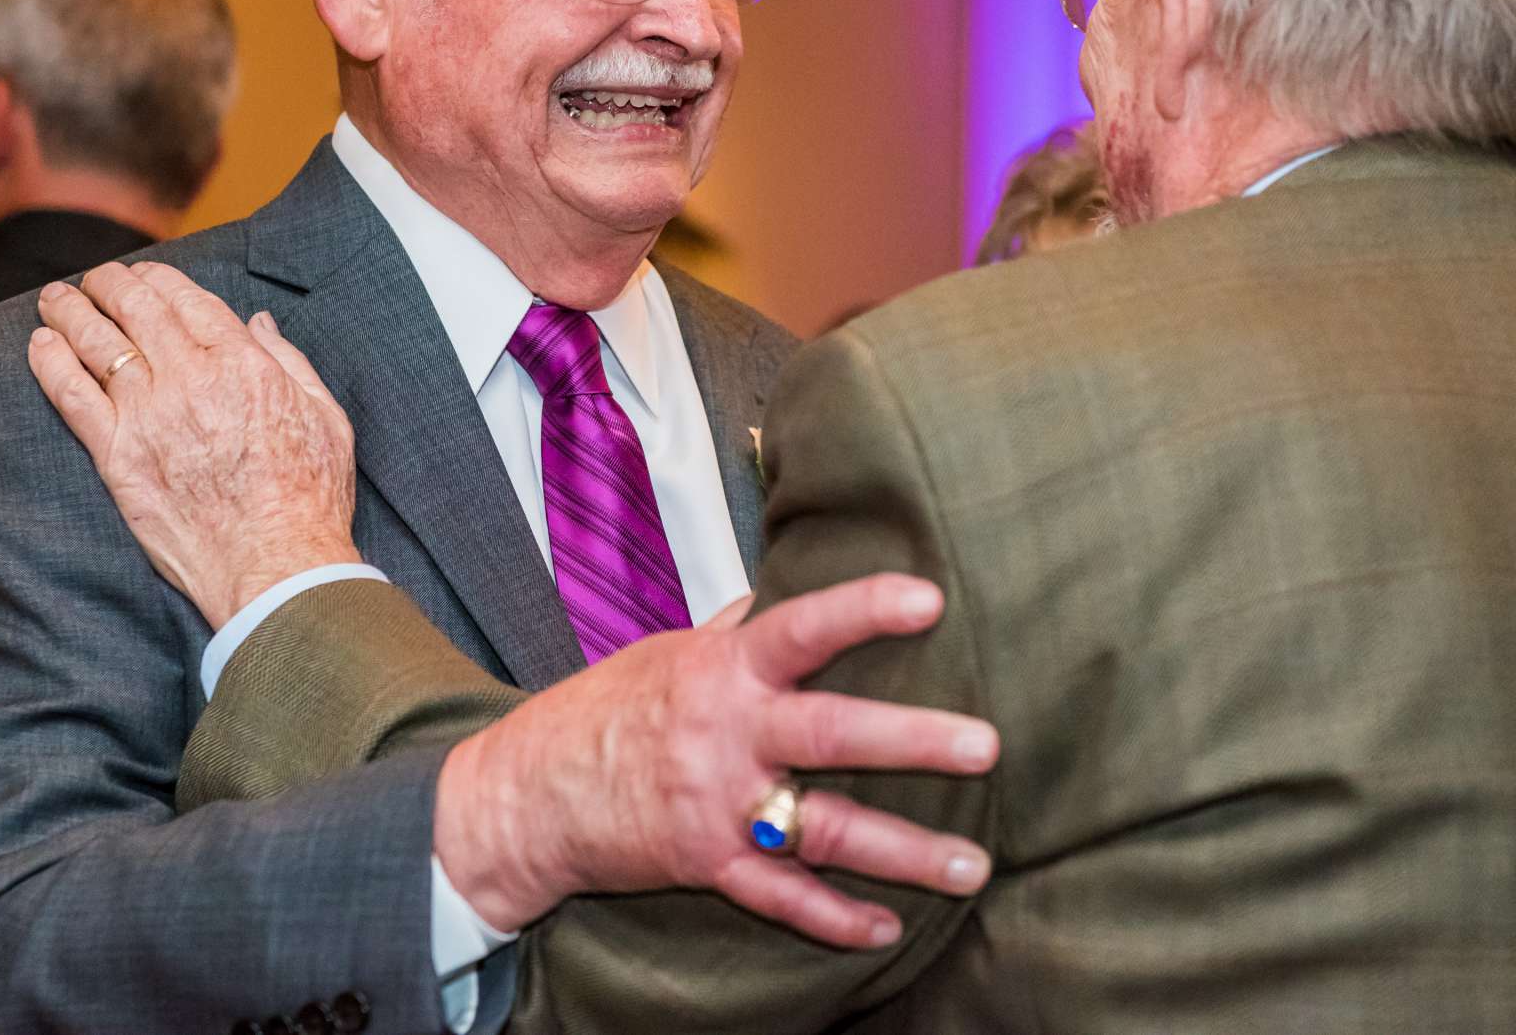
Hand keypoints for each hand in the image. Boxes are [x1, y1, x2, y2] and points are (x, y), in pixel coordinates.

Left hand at [28, 263, 360, 627]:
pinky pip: (73, 396)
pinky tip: (39, 344)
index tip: (144, 273)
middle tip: (95, 277)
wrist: (276, 563)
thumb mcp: (324, 414)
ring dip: (71, 311)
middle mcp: (191, 378)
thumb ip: (288, 360)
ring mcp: (148, 416)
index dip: (158, 278)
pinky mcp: (118, 457)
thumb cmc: (309, 496)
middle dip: (110, 284)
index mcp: (243, 362)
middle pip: (136, 310)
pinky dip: (51, 364)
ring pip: (97, 344)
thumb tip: (258, 322)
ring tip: (55, 297)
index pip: (187, 299)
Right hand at [435, 573, 998, 946]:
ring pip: (822, 830)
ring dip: (903, 853)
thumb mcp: (670, 652)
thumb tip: (787, 587)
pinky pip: (780, 898)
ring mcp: (718, 803)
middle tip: (986, 746)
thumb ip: (738, 629)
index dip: (862, 610)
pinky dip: (834, 917)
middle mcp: (726, 732)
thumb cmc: (608, 711)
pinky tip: (885, 928)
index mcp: (722, 668)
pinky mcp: (706, 863)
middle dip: (912, 741)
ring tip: (972, 866)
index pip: (801, 627)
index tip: (929, 600)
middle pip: (830, 733)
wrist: (529, 794)